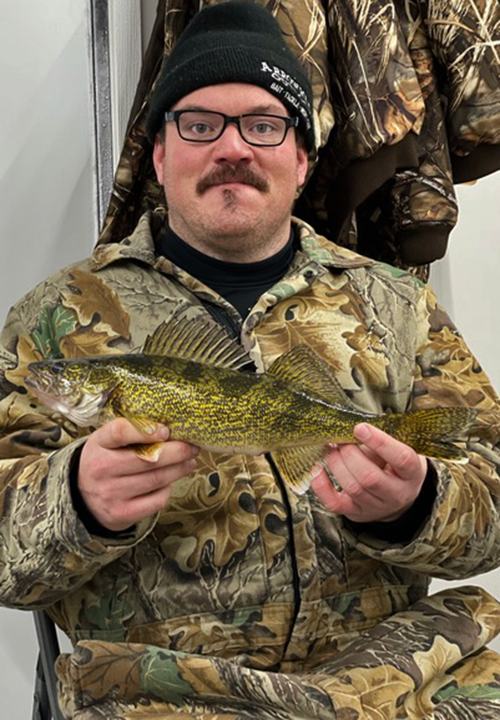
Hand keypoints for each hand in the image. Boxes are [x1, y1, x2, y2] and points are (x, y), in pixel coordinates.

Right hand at [78, 418, 198, 531]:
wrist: (84, 499)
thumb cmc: (107, 461)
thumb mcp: (109, 442)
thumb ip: (133, 433)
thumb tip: (173, 430)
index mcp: (98, 444)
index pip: (120, 432)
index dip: (146, 430)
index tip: (166, 430)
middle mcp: (101, 469)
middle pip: (147, 459)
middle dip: (176, 452)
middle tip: (192, 447)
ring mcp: (110, 493)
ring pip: (155, 480)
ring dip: (179, 469)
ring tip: (190, 462)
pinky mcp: (121, 513)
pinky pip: (156, 500)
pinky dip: (167, 490)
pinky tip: (170, 482)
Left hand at [311, 423, 427, 522]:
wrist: (397, 497)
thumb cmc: (394, 465)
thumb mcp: (398, 449)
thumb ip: (380, 440)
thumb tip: (352, 428)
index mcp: (411, 473)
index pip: (400, 458)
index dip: (379, 442)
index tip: (359, 427)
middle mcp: (396, 494)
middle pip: (370, 477)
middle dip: (349, 454)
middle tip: (340, 439)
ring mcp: (375, 507)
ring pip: (352, 488)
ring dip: (336, 464)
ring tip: (330, 449)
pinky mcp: (355, 513)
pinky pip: (334, 504)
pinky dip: (321, 486)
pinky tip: (317, 469)